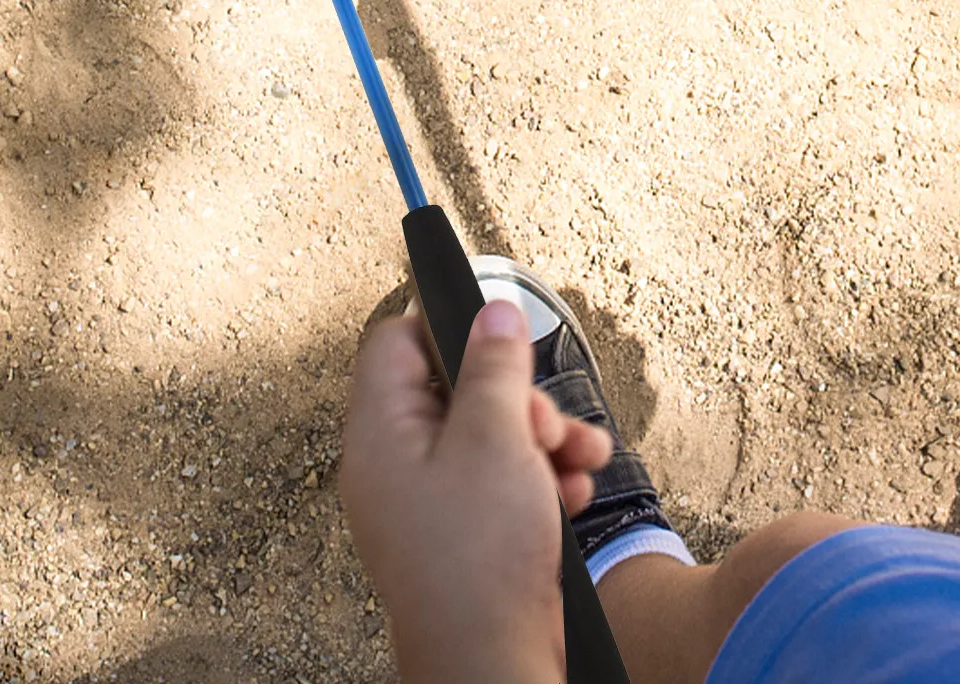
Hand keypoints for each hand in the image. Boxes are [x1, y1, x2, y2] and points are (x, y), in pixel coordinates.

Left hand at [341, 299, 614, 683]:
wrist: (493, 661)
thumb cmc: (479, 560)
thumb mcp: (496, 438)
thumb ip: (495, 367)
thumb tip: (493, 311)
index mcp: (381, 434)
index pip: (395, 343)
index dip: (448, 328)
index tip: (501, 339)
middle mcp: (397, 464)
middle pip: (457, 387)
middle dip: (519, 398)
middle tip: (544, 425)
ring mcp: (430, 500)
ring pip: (491, 432)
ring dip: (545, 437)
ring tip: (578, 457)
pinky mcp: (464, 530)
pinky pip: (503, 477)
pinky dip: (542, 477)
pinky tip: (572, 492)